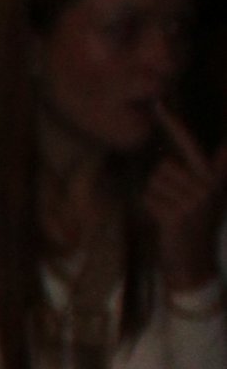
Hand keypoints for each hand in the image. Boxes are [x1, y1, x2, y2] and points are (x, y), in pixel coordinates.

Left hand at [144, 107, 226, 297]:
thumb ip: (217, 169)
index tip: (159, 104)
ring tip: (171, 213)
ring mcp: (193, 201)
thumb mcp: (209, 195)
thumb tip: (225, 145)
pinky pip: (149, 198)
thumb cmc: (194, 225)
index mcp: (212, 178)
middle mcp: (206, 186)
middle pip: (164, 166)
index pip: (189, 146)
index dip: (175, 125)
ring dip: (156, 197)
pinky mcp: (177, 215)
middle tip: (176, 205)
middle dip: (163, 183)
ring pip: (155, 182)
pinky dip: (151, 210)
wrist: (193, 264)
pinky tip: (164, 222)